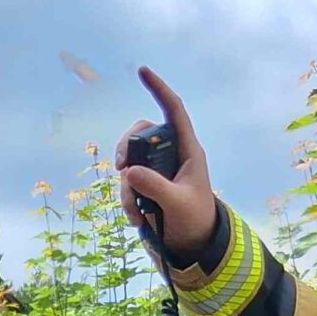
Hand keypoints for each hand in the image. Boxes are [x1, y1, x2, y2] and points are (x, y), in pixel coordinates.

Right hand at [118, 67, 219, 256]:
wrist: (194, 244)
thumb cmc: (195, 219)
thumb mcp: (178, 204)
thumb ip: (155, 187)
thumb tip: (128, 172)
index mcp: (188, 150)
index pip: (173, 111)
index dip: (159, 90)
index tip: (143, 72)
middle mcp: (170, 155)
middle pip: (141, 134)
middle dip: (126, 148)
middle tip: (121, 167)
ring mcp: (156, 171)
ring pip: (130, 164)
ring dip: (126, 189)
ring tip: (135, 213)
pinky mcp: (146, 188)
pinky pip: (128, 185)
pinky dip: (127, 201)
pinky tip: (137, 219)